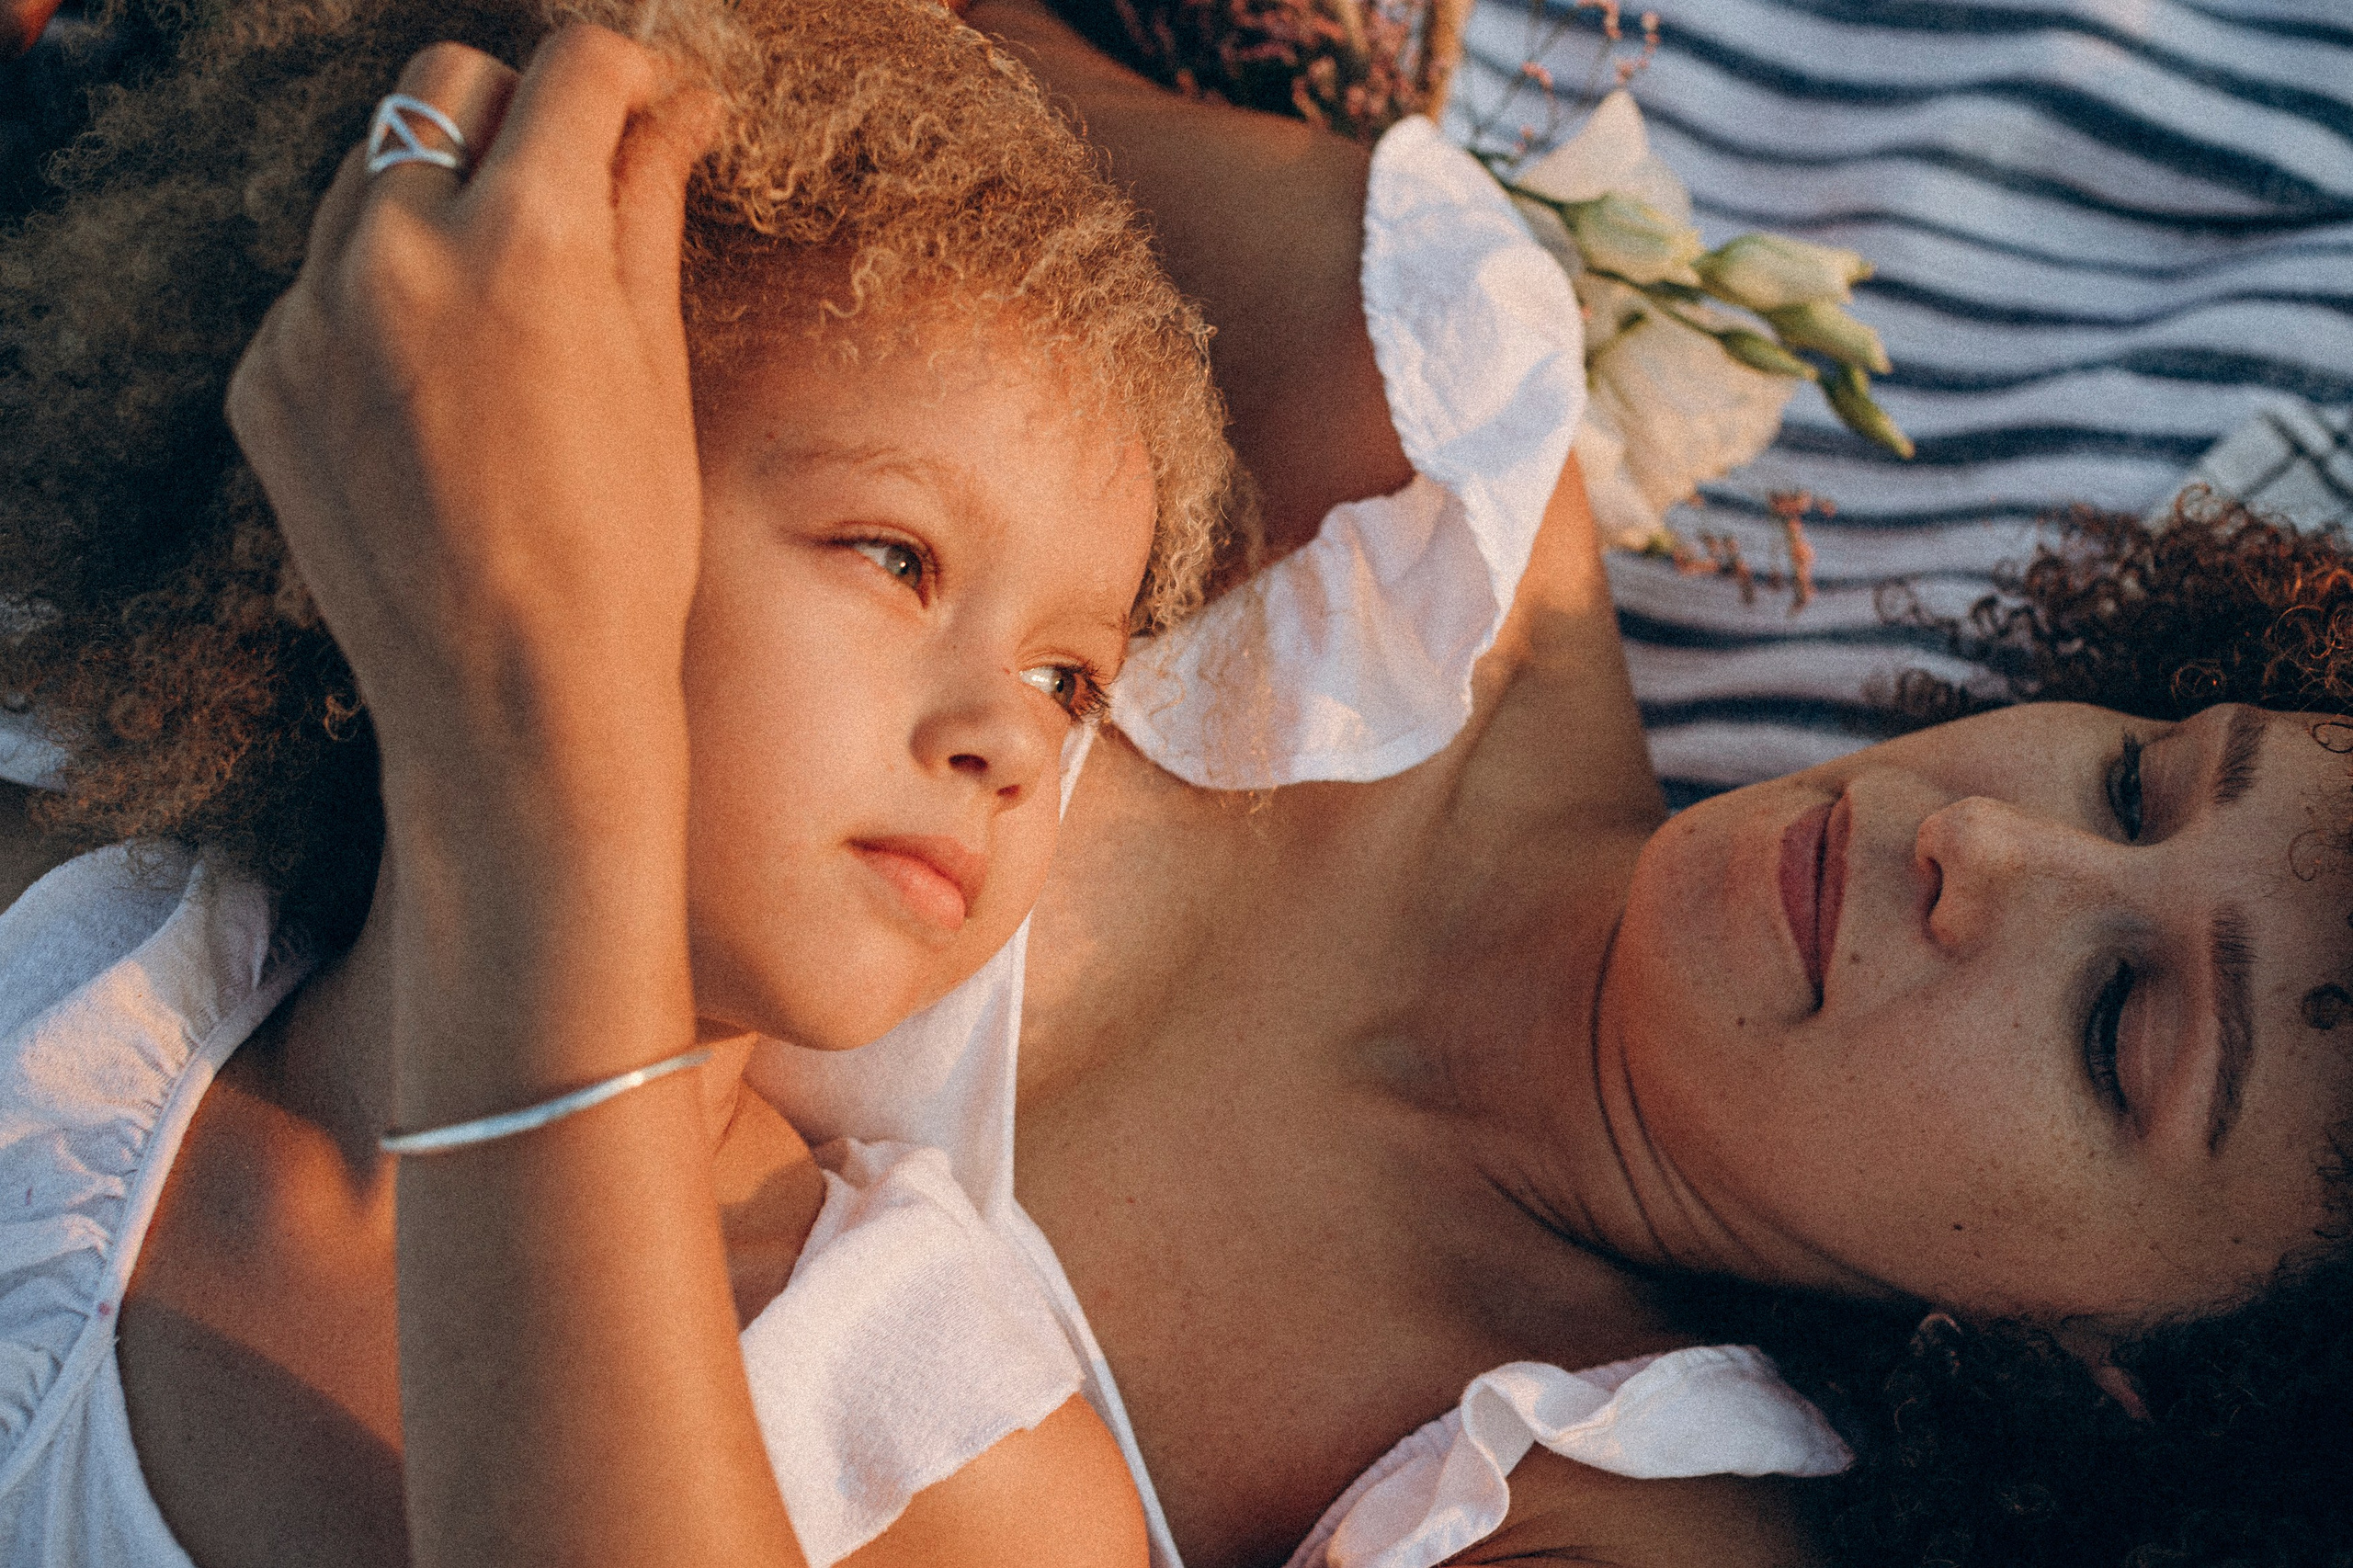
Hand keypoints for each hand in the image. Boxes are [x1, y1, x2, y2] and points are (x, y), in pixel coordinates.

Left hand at [226, 28, 719, 819]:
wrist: (513, 700)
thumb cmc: (620, 550)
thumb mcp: (658, 369)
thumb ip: (643, 212)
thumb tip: (664, 115)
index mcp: (523, 237)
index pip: (571, 68)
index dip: (626, 75)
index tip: (645, 106)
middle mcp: (397, 248)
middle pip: (445, 83)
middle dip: (516, 112)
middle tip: (570, 184)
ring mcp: (311, 313)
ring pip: (368, 178)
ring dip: (439, 200)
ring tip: (504, 304)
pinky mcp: (264, 376)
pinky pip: (323, 287)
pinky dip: (383, 304)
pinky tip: (441, 395)